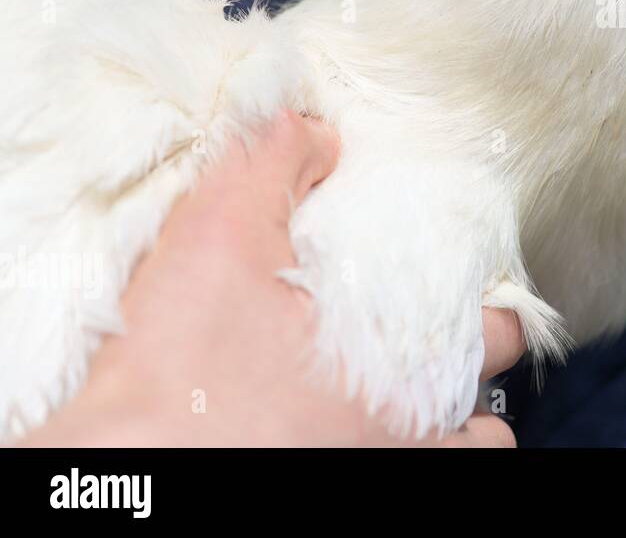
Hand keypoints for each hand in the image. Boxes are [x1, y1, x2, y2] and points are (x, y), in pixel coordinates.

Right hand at [20, 110, 524, 446]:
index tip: (467, 290)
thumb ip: (274, 160)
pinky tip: (348, 434)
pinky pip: (411, 481)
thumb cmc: (173, 366)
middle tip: (429, 349)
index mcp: (401, 366)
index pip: (502, 333)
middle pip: (486, 415)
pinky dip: (396, 457)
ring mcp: (374, 474)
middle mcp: (405, 437)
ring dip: (447, 434)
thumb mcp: (219, 230)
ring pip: (460, 458)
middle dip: (466, 378)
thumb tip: (316, 130)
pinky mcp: (335, 499)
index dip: (492, 306)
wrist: (120, 465)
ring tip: (404, 404)